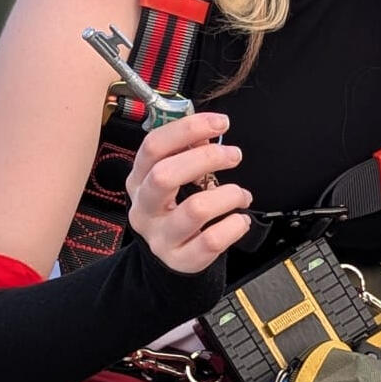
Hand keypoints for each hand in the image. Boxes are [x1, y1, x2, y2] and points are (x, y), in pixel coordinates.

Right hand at [125, 110, 251, 274]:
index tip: (220, 122)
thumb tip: (207, 132)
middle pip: (165, 175)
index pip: (154, 146)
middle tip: (234, 155)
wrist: (169, 258)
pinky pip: (212, 241)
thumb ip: (186, 153)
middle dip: (207, 159)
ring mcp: (160, 237)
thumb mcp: (173, 179)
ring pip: (196, 209)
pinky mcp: (180, 259)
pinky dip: (234, 225)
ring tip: (242, 195)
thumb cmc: (174, 210)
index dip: (187, 129)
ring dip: (229, 195)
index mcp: (139, 180)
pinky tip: (240, 219)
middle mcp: (144, 208)